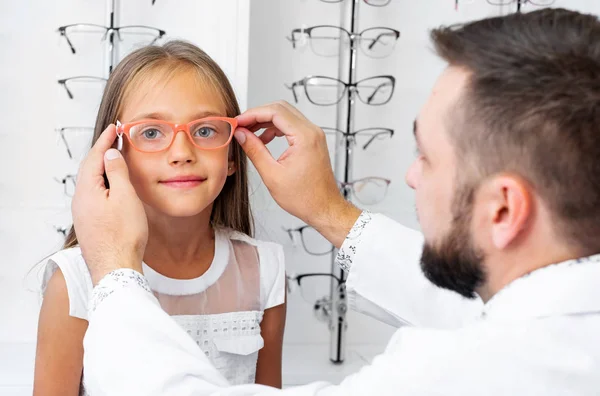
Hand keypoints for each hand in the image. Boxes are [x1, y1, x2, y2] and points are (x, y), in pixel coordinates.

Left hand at [71, 125, 147, 284]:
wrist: (115, 268)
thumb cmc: (123, 236)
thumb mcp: (125, 197)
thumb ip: (117, 172)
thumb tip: (110, 154)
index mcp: (87, 190)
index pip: (95, 157)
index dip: (105, 140)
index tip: (115, 128)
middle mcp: (80, 200)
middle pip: (90, 168)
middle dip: (102, 152)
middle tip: (115, 139)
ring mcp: (83, 213)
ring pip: (92, 183)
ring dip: (103, 168)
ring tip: (116, 160)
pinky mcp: (89, 223)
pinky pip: (94, 195)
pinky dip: (104, 184)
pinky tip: (114, 188)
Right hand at [235, 101, 360, 246]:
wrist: (324, 208)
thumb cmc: (304, 197)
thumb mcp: (272, 175)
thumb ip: (255, 150)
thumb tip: (241, 134)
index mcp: (304, 137)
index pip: (275, 112)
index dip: (253, 114)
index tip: (238, 121)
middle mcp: (312, 132)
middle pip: (281, 109)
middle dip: (258, 114)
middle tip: (241, 125)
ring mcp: (314, 135)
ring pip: (286, 116)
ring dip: (266, 121)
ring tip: (249, 133)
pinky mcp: (312, 141)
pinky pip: (292, 126)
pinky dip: (276, 128)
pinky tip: (264, 140)